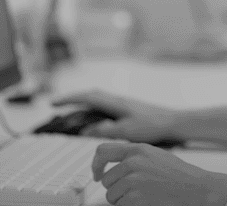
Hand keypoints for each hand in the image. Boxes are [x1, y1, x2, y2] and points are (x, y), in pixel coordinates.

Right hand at [51, 90, 181, 144]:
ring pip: (96, 100)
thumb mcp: (126, 131)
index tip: (53, 103)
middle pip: (89, 95)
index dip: (68, 100)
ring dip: (81, 104)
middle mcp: (116, 99)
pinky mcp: (127, 108)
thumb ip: (105, 130)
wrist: (173, 122)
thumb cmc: (153, 125)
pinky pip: (103, 105)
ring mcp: (122, 103)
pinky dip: (92, 109)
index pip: (86, 97)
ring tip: (69, 112)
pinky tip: (92, 117)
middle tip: (56, 106)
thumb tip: (85, 131)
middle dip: (71, 99)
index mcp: (114, 102)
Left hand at [92, 142, 226, 205]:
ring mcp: (133, 180)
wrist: (196, 189)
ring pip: (111, 195)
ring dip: (122, 199)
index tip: (96, 175)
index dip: (96, 165)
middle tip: (132, 191)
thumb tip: (114, 163)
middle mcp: (133, 163)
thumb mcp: (155, 155)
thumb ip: (134, 156)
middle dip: (115, 188)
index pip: (102, 151)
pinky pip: (120, 205)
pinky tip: (145, 202)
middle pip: (106, 180)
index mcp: (137, 149)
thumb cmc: (179, 174)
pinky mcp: (135, 197)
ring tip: (143, 196)